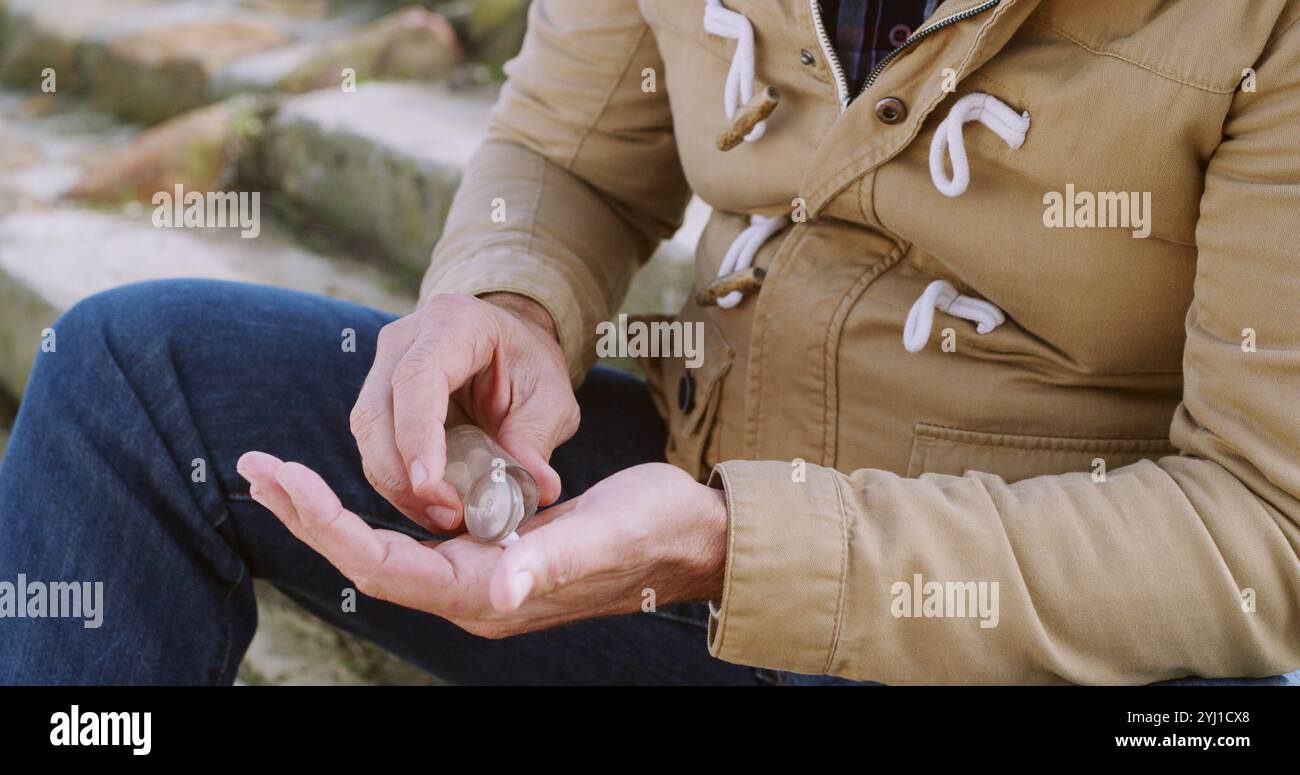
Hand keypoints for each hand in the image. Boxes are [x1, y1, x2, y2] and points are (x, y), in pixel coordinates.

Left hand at [236, 453, 727, 637]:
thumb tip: (498, 589)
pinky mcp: (492, 552)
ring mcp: (480, 575)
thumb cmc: (653, 532)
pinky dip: (373, 507)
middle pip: (367, 558)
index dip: (324, 523)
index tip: (278, 475)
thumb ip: (549, 562)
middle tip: (255, 466)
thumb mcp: (604, 537)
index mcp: (486, 594)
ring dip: (330, 511)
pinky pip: (413, 536)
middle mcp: (472, 592)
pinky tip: (354, 485)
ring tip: (281, 473)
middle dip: (309, 515)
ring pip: (384, 547)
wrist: (689, 537)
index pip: (381, 564)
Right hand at [348, 292, 577, 532]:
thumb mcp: (549, 398)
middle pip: (378, 413)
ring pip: (368, 435)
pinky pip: (376, 447)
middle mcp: (406, 340)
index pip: (417, 378)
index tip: (429, 485)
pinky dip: (400, 483)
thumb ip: (537, 439)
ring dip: (399, 486)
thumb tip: (540, 490)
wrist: (509, 346)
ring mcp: (383, 367)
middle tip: (446, 516)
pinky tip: (432, 506)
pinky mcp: (379, 398)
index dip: (417, 435)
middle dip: (402, 475)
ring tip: (444, 517)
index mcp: (453, 324)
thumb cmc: (529, 365)